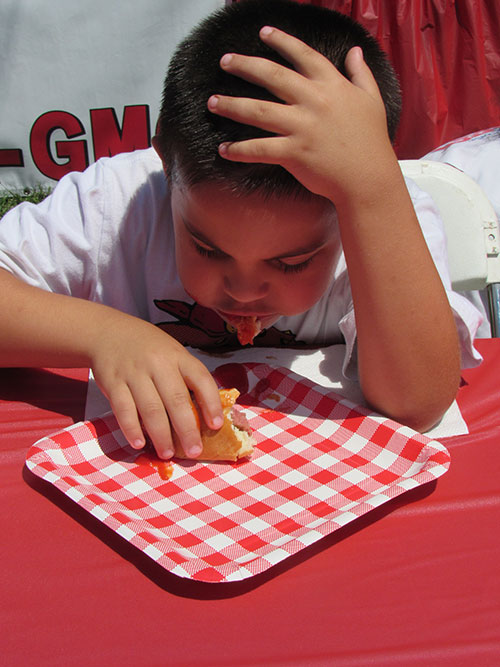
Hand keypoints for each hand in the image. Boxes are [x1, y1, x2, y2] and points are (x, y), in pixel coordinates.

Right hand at [90, 313, 222, 458]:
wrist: (110, 332)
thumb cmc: (150, 350)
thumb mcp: (173, 354)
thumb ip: (187, 378)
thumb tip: (206, 414)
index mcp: (179, 357)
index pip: (201, 379)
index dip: (211, 403)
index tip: (216, 425)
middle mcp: (159, 363)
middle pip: (177, 399)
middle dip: (187, 429)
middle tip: (194, 452)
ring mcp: (134, 373)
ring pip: (151, 408)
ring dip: (161, 435)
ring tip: (168, 454)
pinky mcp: (113, 382)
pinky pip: (124, 410)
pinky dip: (132, 429)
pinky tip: (140, 443)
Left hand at [207, 26, 394, 204]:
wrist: (368, 178)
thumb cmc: (372, 141)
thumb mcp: (372, 100)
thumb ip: (361, 74)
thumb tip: (355, 52)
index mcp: (332, 86)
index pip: (302, 56)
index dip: (281, 42)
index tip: (263, 33)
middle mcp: (313, 101)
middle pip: (271, 76)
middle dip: (244, 65)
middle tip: (224, 61)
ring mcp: (302, 127)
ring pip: (258, 110)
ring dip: (231, 105)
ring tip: (212, 102)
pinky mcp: (293, 153)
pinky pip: (259, 148)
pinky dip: (239, 150)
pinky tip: (224, 150)